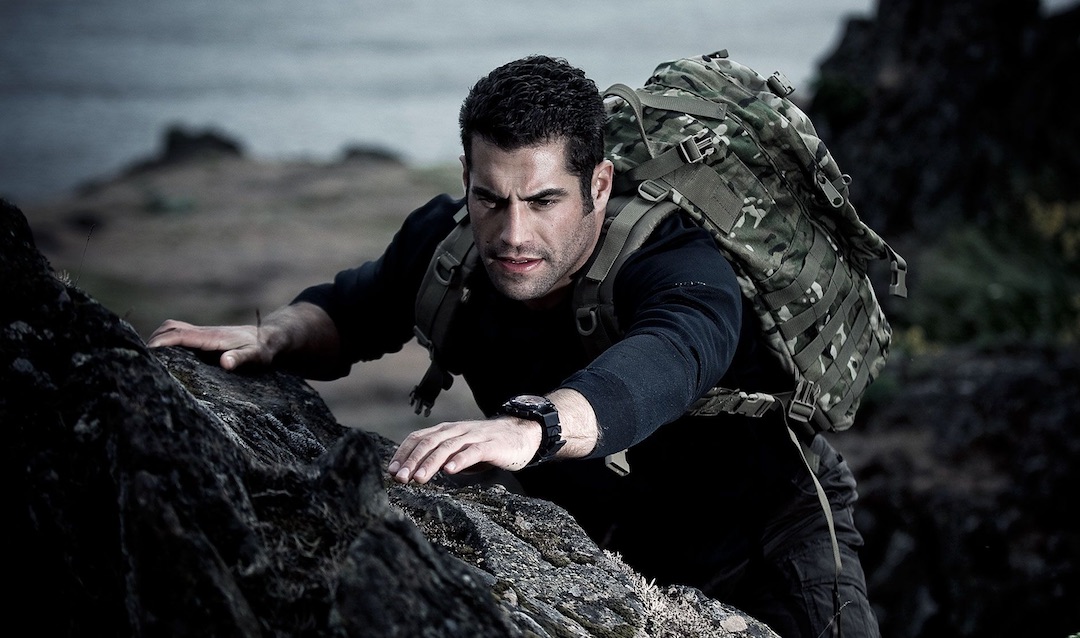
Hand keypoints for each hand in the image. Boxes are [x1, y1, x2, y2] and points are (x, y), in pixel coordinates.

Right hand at [147, 320, 271, 369]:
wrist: (270, 337)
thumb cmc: (264, 349)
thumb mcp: (256, 357)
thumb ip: (241, 359)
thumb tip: (225, 363)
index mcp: (212, 337)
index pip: (180, 335)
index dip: (161, 343)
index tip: (145, 353)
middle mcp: (204, 332)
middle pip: (170, 328)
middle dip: (152, 340)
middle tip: (137, 359)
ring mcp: (202, 334)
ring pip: (172, 329)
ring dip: (157, 338)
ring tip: (144, 358)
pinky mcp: (203, 338)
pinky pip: (178, 334)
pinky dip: (165, 340)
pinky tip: (161, 356)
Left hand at [387, 417, 541, 483]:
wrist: (522, 434)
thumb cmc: (487, 446)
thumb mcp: (460, 452)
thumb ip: (440, 458)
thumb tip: (414, 472)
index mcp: (447, 431)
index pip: (419, 438)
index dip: (404, 453)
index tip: (391, 470)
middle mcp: (457, 430)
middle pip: (429, 442)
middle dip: (412, 460)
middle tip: (399, 478)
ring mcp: (474, 436)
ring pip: (447, 447)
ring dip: (430, 463)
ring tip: (418, 479)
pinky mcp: (491, 445)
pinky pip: (473, 451)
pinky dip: (460, 460)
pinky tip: (449, 471)